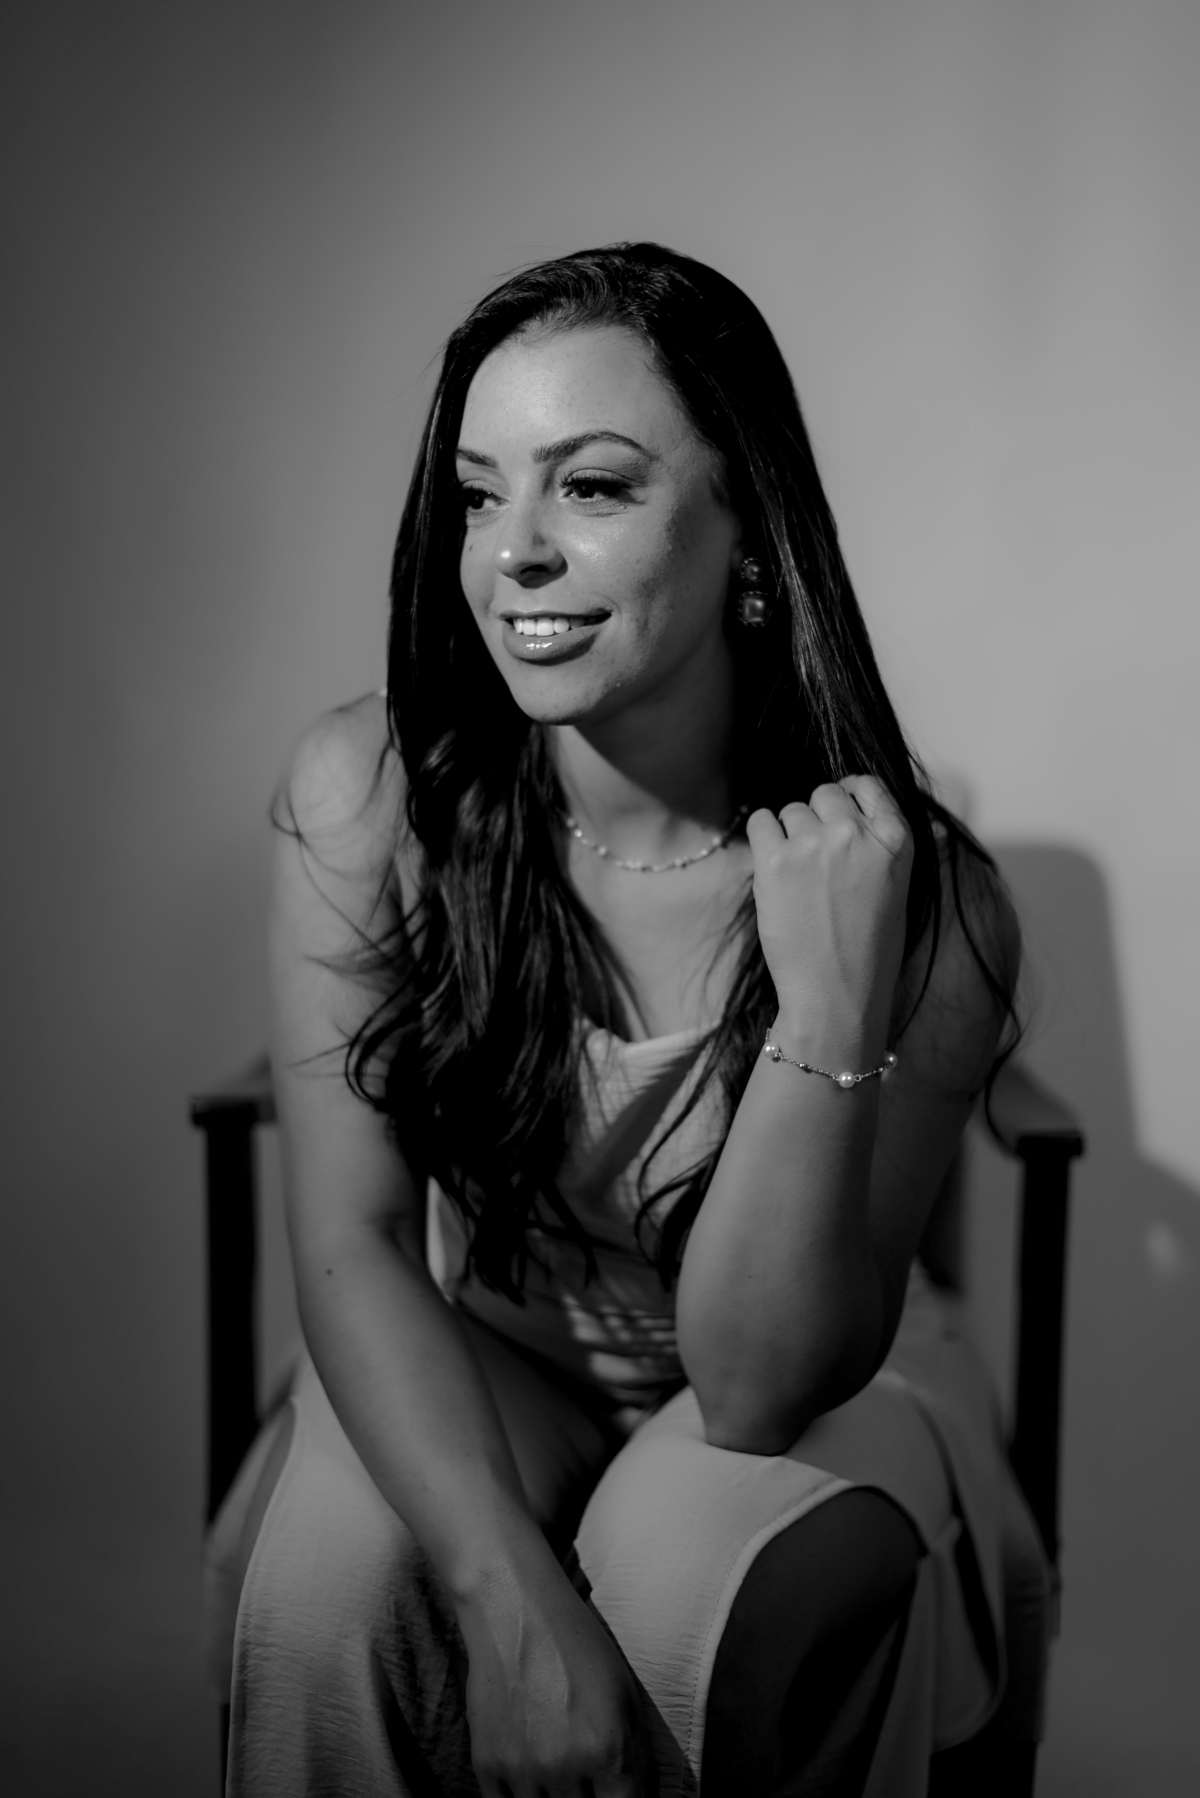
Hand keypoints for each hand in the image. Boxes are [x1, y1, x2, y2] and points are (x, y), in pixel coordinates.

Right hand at [460, 1562, 657, 1797]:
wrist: (516, 1612)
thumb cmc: (579, 1649)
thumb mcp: (627, 1698)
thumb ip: (639, 1762)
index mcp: (607, 1748)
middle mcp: (564, 1765)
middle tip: (587, 1783)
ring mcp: (521, 1769)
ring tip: (559, 1776)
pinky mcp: (487, 1764)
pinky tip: (531, 1782)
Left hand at [746, 776, 912, 1052]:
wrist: (837, 994)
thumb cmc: (870, 951)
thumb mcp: (898, 889)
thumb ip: (884, 847)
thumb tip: (880, 819)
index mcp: (895, 840)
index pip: (868, 786)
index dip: (849, 794)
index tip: (839, 809)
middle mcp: (855, 833)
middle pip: (825, 794)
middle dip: (818, 817)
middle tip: (816, 857)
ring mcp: (813, 843)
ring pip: (791, 810)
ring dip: (789, 833)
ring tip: (796, 874)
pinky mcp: (774, 860)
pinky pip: (759, 821)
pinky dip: (762, 837)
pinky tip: (772, 866)